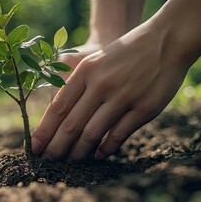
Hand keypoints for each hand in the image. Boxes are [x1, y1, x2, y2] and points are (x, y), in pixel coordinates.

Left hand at [32, 24, 191, 159]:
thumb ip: (75, 86)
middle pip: (70, 124)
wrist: (164, 41)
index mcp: (85, 72)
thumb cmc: (122, 54)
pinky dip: (105, 148)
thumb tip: (57, 117)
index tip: (35, 147)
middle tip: (48, 160)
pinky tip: (98, 155)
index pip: (57, 108)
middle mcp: (101, 85)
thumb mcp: (94, 61)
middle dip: (56, 147)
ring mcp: (123, 97)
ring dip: (78, 151)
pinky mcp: (143, 108)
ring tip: (70, 160)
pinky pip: (118, 135)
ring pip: (92, 133)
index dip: (44, 131)